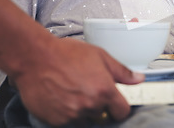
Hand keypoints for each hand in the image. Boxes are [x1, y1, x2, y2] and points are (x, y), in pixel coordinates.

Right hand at [10, 37, 144, 125]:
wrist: (34, 58)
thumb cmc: (65, 53)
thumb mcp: (99, 55)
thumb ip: (121, 71)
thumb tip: (138, 79)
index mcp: (104, 90)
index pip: (122, 112)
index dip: (120, 107)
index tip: (115, 103)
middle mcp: (90, 106)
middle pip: (102, 115)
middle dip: (98, 105)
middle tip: (87, 89)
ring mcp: (72, 115)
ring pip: (84, 120)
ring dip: (82, 111)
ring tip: (72, 91)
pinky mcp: (56, 121)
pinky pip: (67, 122)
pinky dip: (66, 113)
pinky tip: (61, 97)